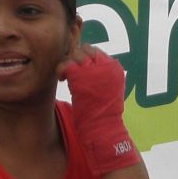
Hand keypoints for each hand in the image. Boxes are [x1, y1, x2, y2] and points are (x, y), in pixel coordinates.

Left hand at [59, 45, 138, 173]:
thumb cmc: (103, 116)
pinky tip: (62, 79)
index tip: (79, 69)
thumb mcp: (106, 91)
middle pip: (86, 49)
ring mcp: (95, 70)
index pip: (96, 51)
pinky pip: (68, 64)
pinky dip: (62, 69)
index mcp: (115, 68)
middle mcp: (108, 66)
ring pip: (76, 54)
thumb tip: (84, 65)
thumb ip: (99, 76)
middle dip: (75, 58)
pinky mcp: (82, 76)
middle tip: (70, 72)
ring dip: (68, 64)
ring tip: (65, 77)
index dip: (85, 57)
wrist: (103, 129)